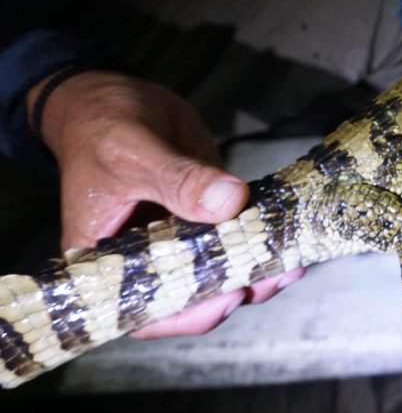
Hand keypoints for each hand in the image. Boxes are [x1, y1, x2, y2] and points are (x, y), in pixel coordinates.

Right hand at [28, 70, 303, 338]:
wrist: (111, 97)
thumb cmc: (101, 127)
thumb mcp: (134, 152)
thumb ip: (180, 180)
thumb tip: (230, 201)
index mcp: (108, 264)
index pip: (146, 312)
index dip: (189, 315)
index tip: (229, 298)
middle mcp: (144, 260)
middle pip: (192, 297)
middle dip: (235, 292)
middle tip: (274, 277)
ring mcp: (177, 238)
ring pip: (219, 269)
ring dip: (255, 269)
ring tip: (289, 261)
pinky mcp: (203, 214)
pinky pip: (232, 236)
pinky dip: (258, 238)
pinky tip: (285, 235)